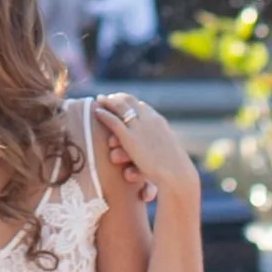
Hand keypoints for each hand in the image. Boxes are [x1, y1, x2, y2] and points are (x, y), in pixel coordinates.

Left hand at [95, 93, 201, 212]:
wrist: (176, 173)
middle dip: (118, 98)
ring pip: (120, 107)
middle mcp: (149, 119)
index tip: (122, 100)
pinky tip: (96, 111)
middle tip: (107, 97)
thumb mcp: (168, 151)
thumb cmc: (174, 169)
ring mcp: (139, 127)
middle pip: (130, 102)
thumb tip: (153, 148)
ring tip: (100, 99)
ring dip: (108, 102)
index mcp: (159, 121)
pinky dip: (104, 114)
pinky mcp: (130, 138)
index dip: (130, 102)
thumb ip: (158, 144)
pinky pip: (113, 121)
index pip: (142, 106)